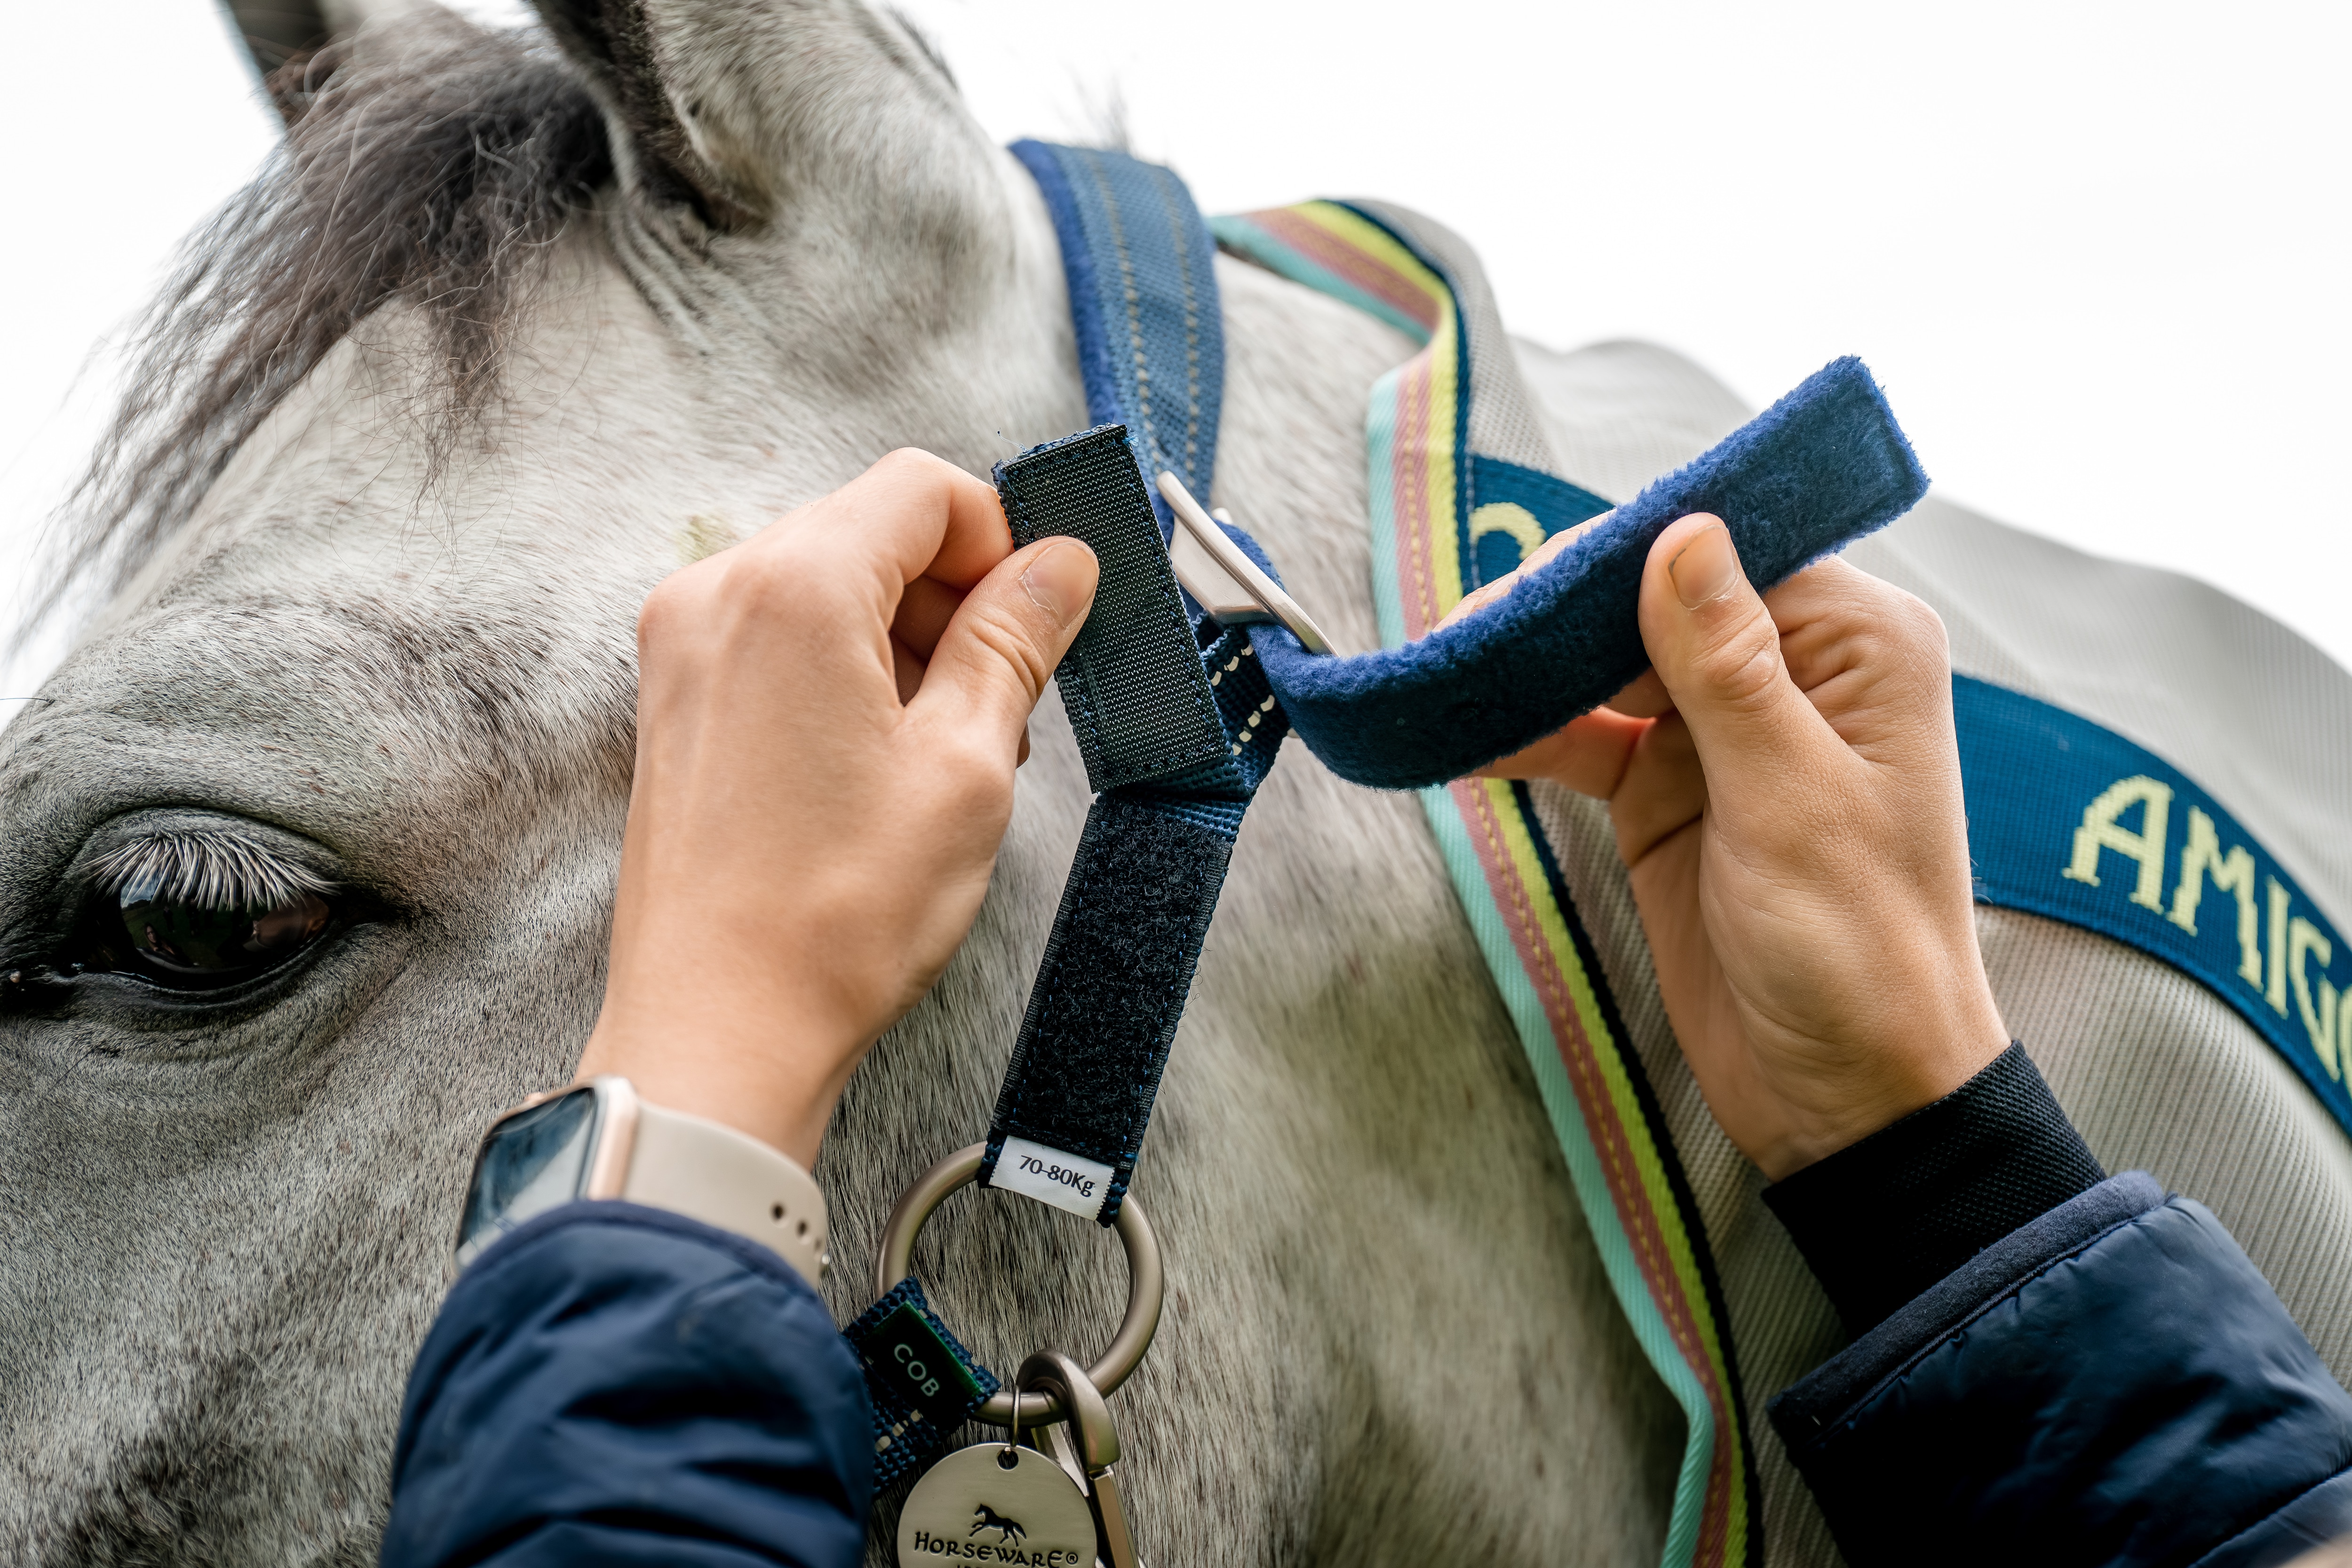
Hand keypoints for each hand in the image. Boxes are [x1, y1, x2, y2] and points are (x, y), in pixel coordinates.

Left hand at [576, 450, 1098, 1165]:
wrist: (717, 1028)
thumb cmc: (838, 913)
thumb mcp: (966, 763)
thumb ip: (1014, 641)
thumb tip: (1061, 564)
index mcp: (794, 586)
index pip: (922, 489)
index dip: (1002, 540)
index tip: (1042, 616)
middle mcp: (719, 591)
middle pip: (870, 530)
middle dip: (955, 600)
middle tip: (1004, 705)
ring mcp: (683, 645)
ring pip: (828, 585)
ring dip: (904, 641)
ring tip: (945, 754)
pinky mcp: (673, 699)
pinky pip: (779, 637)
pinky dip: (846, 671)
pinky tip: (882, 764)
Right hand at [1464, 514, 2007, 1178]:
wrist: (1847, 1095)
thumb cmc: (1858, 949)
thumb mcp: (1790, 800)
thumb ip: (1728, 667)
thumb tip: (1681, 533)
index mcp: (1856, 647)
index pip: (1727, 555)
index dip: (1627, 559)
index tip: (1533, 585)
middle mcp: (1794, 672)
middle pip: (1653, 602)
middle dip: (1560, 615)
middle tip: (1466, 638)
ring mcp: (1724, 733)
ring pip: (1606, 668)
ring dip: (1528, 674)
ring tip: (1445, 678)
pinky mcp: (1668, 792)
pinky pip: (1583, 739)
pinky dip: (1525, 736)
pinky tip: (1463, 737)